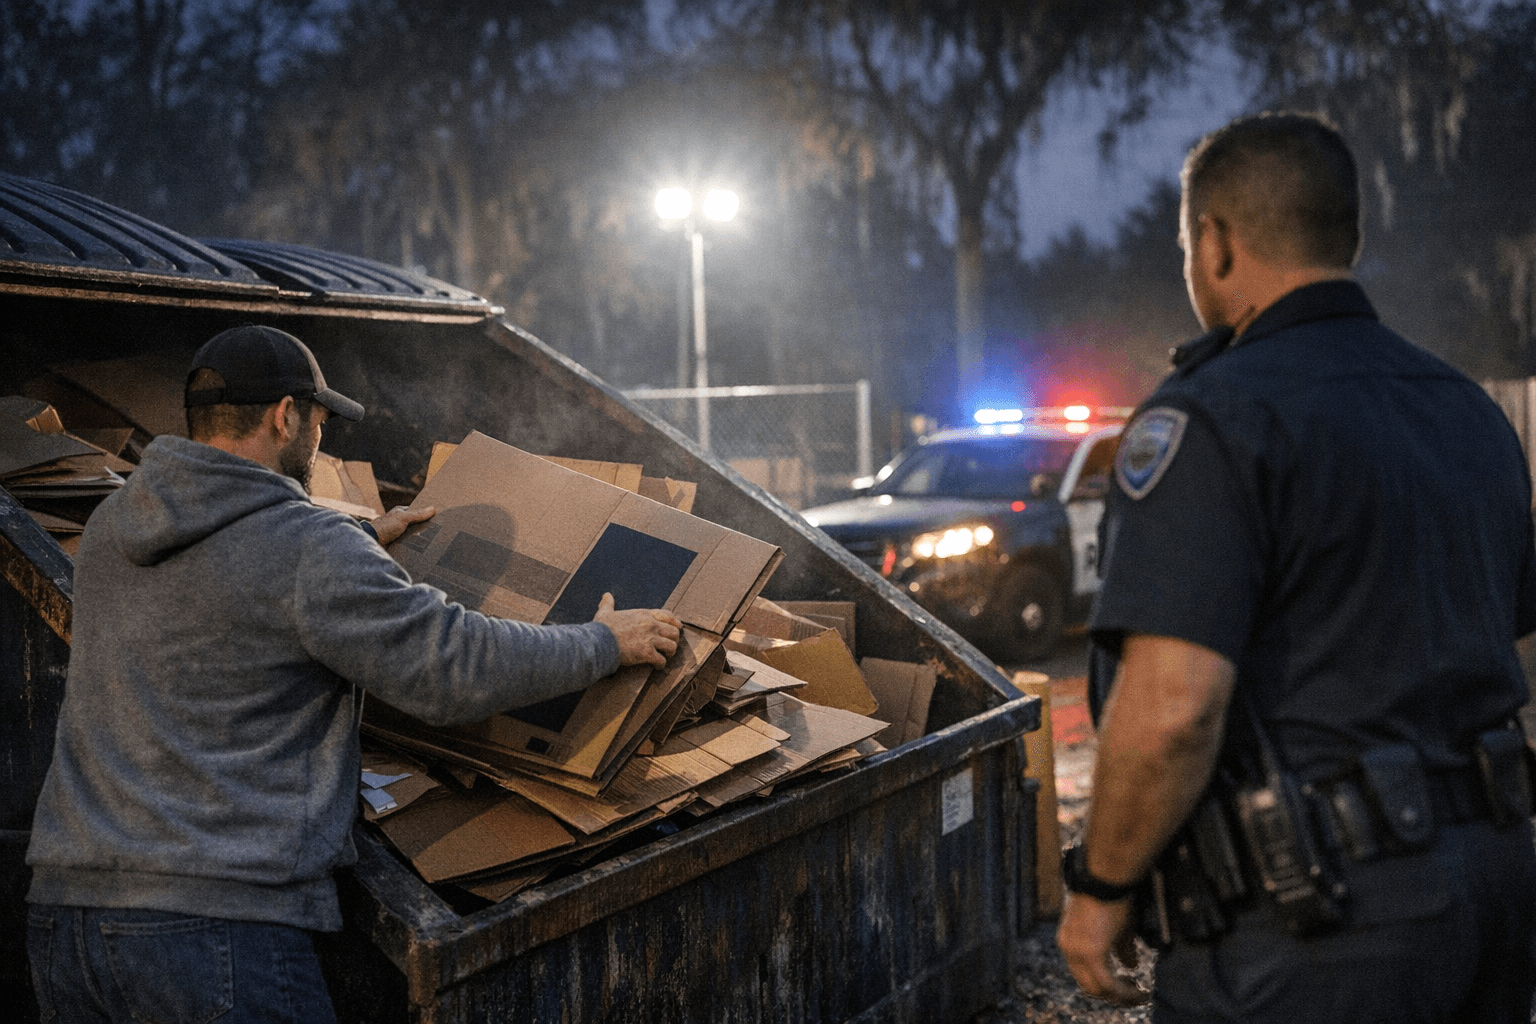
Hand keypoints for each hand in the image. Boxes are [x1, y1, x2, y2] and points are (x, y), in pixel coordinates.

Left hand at [372, 505, 435, 545]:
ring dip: (420, 539)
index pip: (417, 512)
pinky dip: (414, 546)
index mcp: (400, 513)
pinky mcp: (397, 544)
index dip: (426, 514)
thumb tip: (433, 508)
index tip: (437, 518)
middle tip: (438, 532)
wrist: (371, 541)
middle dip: (425, 528)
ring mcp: (398, 533)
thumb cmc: (384, 527)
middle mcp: (399, 522)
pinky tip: (422, 549)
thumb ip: (417, 514)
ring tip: (433, 542)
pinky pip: (409, 544)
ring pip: (414, 535)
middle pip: (416, 524)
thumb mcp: (403, 518)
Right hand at [594, 592, 681, 668]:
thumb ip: (608, 604)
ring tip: (666, 656)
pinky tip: (657, 667)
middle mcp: (650, 625)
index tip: (678, 627)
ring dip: (670, 653)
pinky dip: (661, 665)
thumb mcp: (605, 612)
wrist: (598, 642)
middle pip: (674, 631)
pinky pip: (662, 660)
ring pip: (672, 645)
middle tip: (669, 645)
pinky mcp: (647, 653)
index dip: (675, 622)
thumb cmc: (601, 628)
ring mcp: (650, 639)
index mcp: (643, 614)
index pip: (667, 615)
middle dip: (674, 639)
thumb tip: (606, 595)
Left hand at [1057, 891, 1148, 1005]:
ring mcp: (1077, 952)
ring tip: (1140, 995)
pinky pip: (1108, 984)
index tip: (1126, 984)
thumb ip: (1121, 948)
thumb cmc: (1112, 895)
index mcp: (1069, 940)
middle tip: (1134, 996)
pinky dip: (1124, 992)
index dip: (1104, 984)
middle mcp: (1068, 948)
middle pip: (1088, 985)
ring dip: (1121, 996)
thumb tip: (1131, 965)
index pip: (1083, 973)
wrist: (1106, 878)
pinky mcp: (1091, 953)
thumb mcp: (1117, 926)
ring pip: (1098, 988)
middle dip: (1113, 995)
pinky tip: (1138, 992)